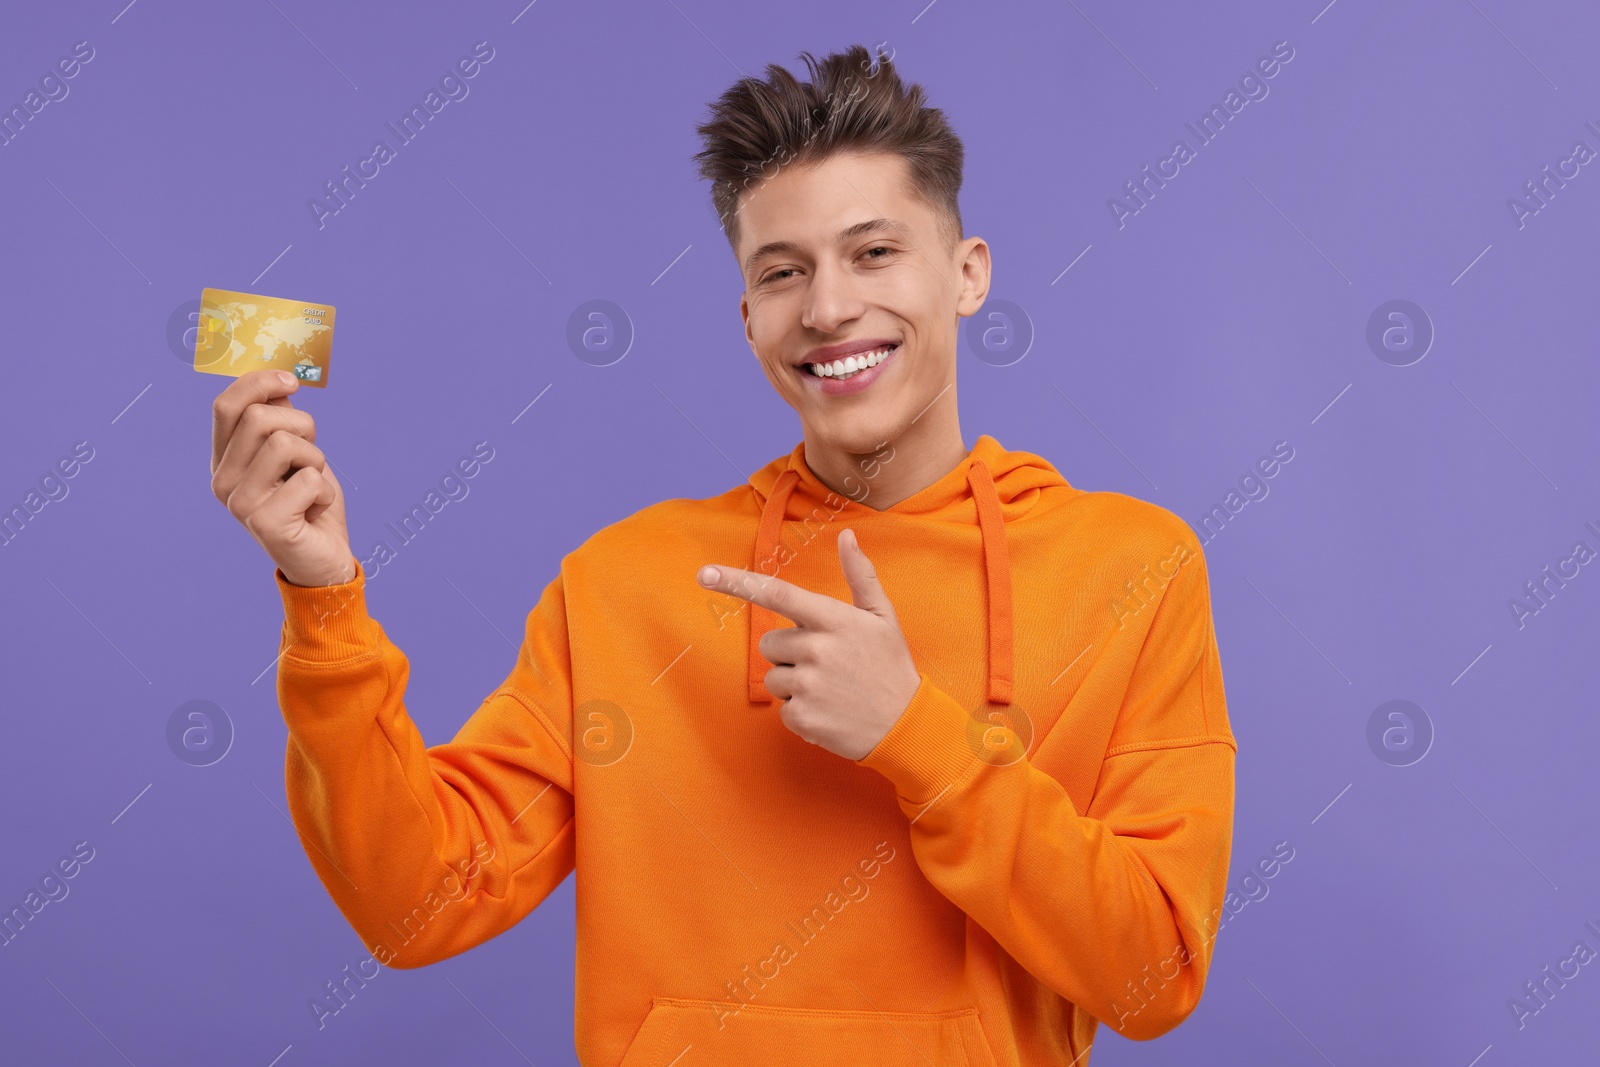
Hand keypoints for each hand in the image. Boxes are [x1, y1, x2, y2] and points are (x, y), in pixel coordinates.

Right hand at [210, 368, 355, 587]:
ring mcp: (240, 505)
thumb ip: (278, 420)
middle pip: (261, 418)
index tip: (291, 381)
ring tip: (311, 486)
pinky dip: (325, 491)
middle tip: (310, 457)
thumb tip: (276, 380)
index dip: (259, 383)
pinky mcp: (266, 524)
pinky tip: (315, 511)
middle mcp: (222, 482)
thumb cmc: (310, 503)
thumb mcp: (296, 453)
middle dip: (302, 427)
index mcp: (223, 461)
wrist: (324, 560)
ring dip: (316, 459)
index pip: (226, 406)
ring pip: (287, 443)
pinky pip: (310, 479)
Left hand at [698, 528, 919, 759]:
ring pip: (772, 676)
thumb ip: (860, 575)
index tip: (704, 573)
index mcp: (834, 619)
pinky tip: (829, 710)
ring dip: (793, 683)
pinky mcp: (802, 717)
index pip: (777, 594)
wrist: (906, 726)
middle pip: (768, 643)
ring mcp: (808, 685)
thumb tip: (847, 535)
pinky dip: (801, 711)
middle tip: (826, 664)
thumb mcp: (883, 617)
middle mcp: (817, 649)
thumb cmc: (891, 666)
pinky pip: (781, 707)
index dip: (737, 582)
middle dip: (788, 653)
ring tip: (830, 689)